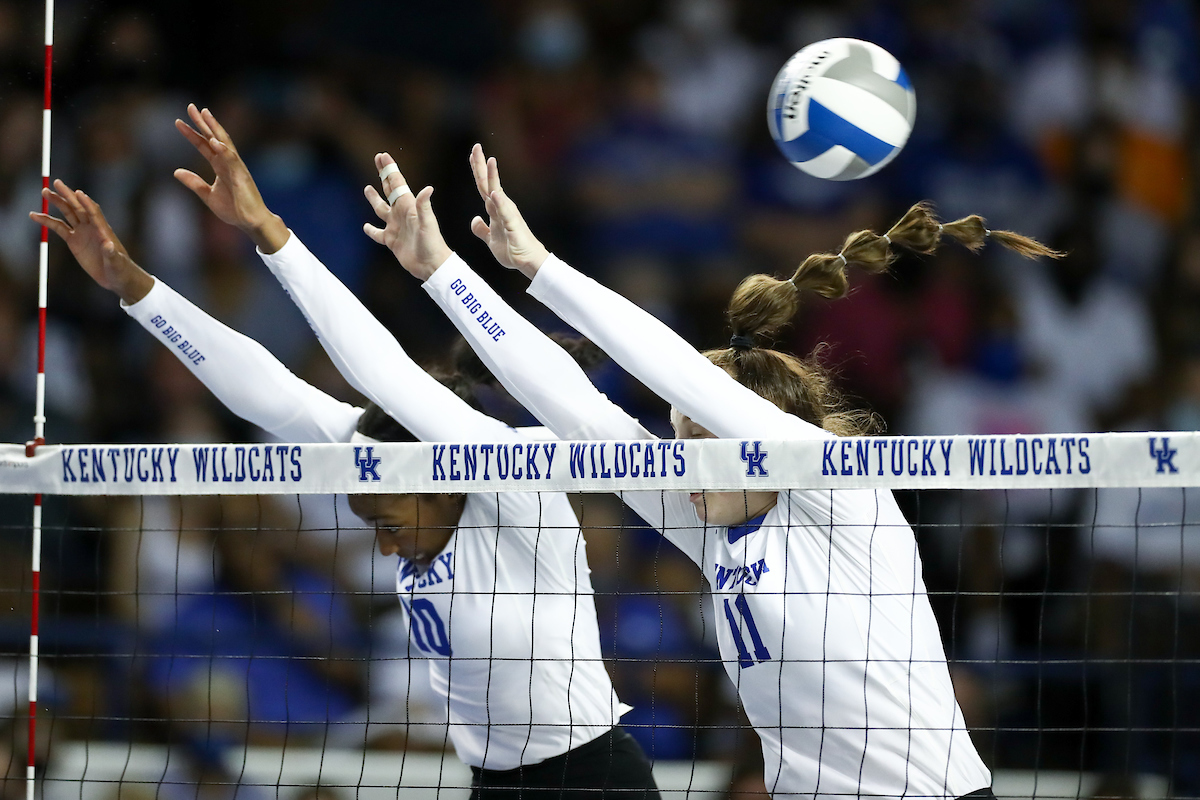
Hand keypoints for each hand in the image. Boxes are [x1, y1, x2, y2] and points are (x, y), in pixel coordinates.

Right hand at [29, 180, 153, 303]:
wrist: (116, 277)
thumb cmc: (120, 269)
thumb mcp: (116, 262)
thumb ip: (111, 253)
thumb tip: (108, 245)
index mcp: (103, 230)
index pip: (94, 212)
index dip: (87, 202)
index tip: (78, 193)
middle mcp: (92, 227)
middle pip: (78, 207)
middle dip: (68, 195)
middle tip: (56, 183)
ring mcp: (82, 232)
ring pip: (67, 213)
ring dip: (57, 202)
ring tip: (44, 192)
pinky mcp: (74, 240)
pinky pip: (58, 227)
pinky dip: (47, 221)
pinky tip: (35, 216)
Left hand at [173, 103, 288, 252]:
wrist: (250, 222)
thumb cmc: (234, 210)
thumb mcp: (208, 195)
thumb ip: (194, 182)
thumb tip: (175, 172)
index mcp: (220, 166)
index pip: (203, 146)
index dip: (191, 134)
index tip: (178, 122)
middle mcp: (228, 162)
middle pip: (214, 137)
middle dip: (203, 122)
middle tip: (191, 106)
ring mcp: (236, 167)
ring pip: (224, 143)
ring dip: (214, 128)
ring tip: (205, 113)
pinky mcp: (241, 176)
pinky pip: (232, 159)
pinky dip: (224, 149)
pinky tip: (214, 140)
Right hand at [362, 152, 451, 279]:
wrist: (432, 266)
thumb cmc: (432, 244)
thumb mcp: (428, 223)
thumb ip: (424, 206)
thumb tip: (428, 188)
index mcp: (408, 206)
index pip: (397, 183)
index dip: (390, 168)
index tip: (382, 155)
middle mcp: (401, 214)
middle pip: (389, 190)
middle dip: (383, 174)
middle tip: (377, 159)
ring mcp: (395, 227)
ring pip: (380, 209)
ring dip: (374, 199)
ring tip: (367, 189)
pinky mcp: (392, 241)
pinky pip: (378, 234)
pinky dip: (371, 230)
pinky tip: (365, 227)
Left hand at [468, 143, 547, 279]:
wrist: (528, 261)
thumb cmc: (512, 249)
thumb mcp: (491, 239)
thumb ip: (482, 229)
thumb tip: (475, 220)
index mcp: (495, 209)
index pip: (483, 185)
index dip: (477, 170)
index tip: (473, 153)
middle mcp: (502, 207)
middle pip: (488, 183)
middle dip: (481, 165)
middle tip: (476, 146)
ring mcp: (508, 214)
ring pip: (497, 192)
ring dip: (493, 177)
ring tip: (489, 160)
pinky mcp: (512, 225)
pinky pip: (504, 212)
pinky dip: (499, 202)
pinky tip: (494, 192)